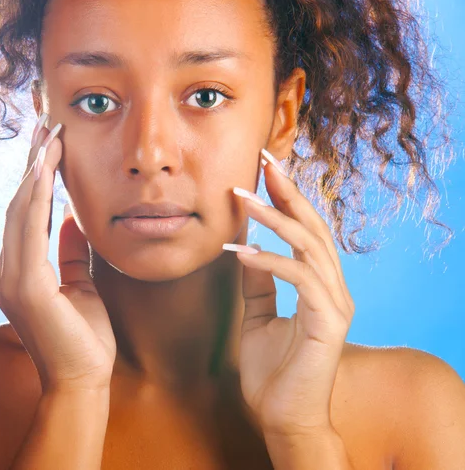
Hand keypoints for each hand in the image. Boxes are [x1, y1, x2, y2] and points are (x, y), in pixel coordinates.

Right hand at [0, 115, 115, 394]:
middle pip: (20, 205)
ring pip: (21, 211)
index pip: (27, 214)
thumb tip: (71, 220)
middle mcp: (7, 272)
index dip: (37, 178)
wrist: (84, 380)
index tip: (50, 144)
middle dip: (33, 163)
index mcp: (20, 272)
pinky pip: (29, 231)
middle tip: (46, 123)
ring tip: (48, 133)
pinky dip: (37, 198)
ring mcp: (10, 279)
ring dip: (35, 170)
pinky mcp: (23, 286)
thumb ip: (72, 253)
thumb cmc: (85, 337)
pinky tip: (46, 169)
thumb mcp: (81, 285)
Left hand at [228, 152, 355, 437]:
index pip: (305, 230)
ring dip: (274, 218)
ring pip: (309, 245)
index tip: (264, 168)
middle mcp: (333, 287)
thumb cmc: (272, 369)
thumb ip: (257, 281)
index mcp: (318, 283)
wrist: (282, 416)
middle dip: (287, 191)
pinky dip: (271, 261)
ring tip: (241, 197)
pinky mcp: (329, 322)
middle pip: (313, 226)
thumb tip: (245, 246)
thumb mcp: (258, 315)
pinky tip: (242, 252)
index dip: (286, 197)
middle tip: (264, 160)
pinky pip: (300, 279)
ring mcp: (335, 303)